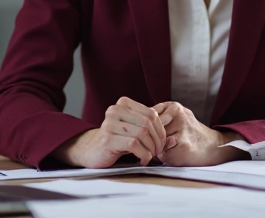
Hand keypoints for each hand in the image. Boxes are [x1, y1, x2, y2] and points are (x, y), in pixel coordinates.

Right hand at [53, 96, 171, 167]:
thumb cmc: (117, 140)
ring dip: (151, 148)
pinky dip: (143, 154)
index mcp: (123, 104)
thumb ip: (150, 128)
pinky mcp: (108, 139)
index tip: (162, 142)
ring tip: (149, 156)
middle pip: (147, 123)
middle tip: (158, 151)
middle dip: (157, 140)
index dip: (161, 129)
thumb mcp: (133, 130)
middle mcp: (115, 110)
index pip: (151, 113)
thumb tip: (173, 132)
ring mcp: (109, 124)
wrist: (92, 152)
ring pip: (142, 133)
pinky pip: (134, 144)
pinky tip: (142, 160)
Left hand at [153, 101, 246, 166]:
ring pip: (157, 143)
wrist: (211, 146)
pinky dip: (166, 157)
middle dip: (151, 140)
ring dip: (158, 150)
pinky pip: (164, 154)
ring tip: (170, 149)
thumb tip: (134, 124)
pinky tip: (176, 154)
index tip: (147, 136)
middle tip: (157, 144)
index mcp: (174, 106)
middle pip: (151, 131)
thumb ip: (156, 118)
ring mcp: (183, 130)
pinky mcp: (184, 146)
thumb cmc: (187, 133)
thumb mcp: (174, 117)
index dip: (145, 130)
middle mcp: (179, 115)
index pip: (147, 118)